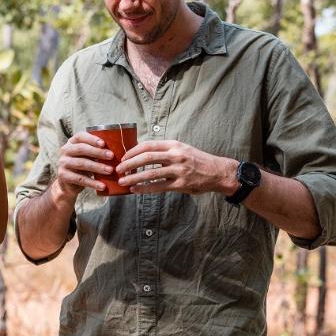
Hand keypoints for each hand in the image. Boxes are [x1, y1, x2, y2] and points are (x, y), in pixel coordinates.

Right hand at [52, 130, 115, 198]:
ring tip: (110, 170)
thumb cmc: (82, 166)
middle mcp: (65, 150)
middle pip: (81, 149)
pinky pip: (80, 179)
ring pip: (82, 163)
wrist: (69, 184)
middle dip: (98, 152)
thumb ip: (97, 151)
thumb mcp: (88, 156)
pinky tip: (102, 185)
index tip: (104, 143)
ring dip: (97, 167)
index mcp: (72, 142)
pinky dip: (92, 183)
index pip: (80, 136)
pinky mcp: (63, 175)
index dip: (92, 139)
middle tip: (111, 156)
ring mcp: (63, 163)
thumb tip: (118, 150)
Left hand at [116, 141, 236, 194]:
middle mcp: (176, 155)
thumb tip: (142, 154)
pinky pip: (158, 187)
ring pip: (150, 173)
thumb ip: (165, 151)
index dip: (133, 151)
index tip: (123, 157)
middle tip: (118, 169)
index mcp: (174, 145)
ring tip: (123, 182)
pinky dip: (145, 188)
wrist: (217, 172)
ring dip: (133, 178)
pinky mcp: (180, 185)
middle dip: (129, 164)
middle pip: (146, 158)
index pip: (148, 145)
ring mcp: (178, 170)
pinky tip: (136, 190)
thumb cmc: (197, 161)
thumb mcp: (182, 149)